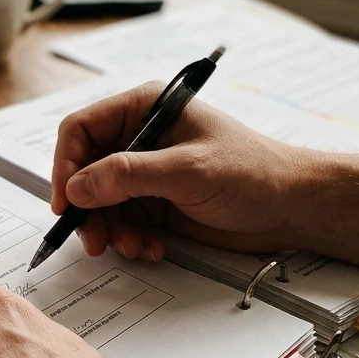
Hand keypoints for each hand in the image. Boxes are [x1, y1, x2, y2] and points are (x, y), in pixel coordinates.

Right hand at [51, 82, 312, 260]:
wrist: (292, 208)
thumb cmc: (253, 173)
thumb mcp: (188, 171)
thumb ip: (129, 176)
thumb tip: (77, 187)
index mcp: (144, 109)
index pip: (81, 130)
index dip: (66, 166)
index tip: (66, 202)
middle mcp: (138, 137)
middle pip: (84, 171)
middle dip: (88, 208)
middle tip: (95, 239)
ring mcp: (145, 172)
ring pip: (99, 202)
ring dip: (109, 229)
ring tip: (132, 247)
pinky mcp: (154, 202)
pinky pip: (120, 222)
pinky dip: (129, 239)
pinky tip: (151, 248)